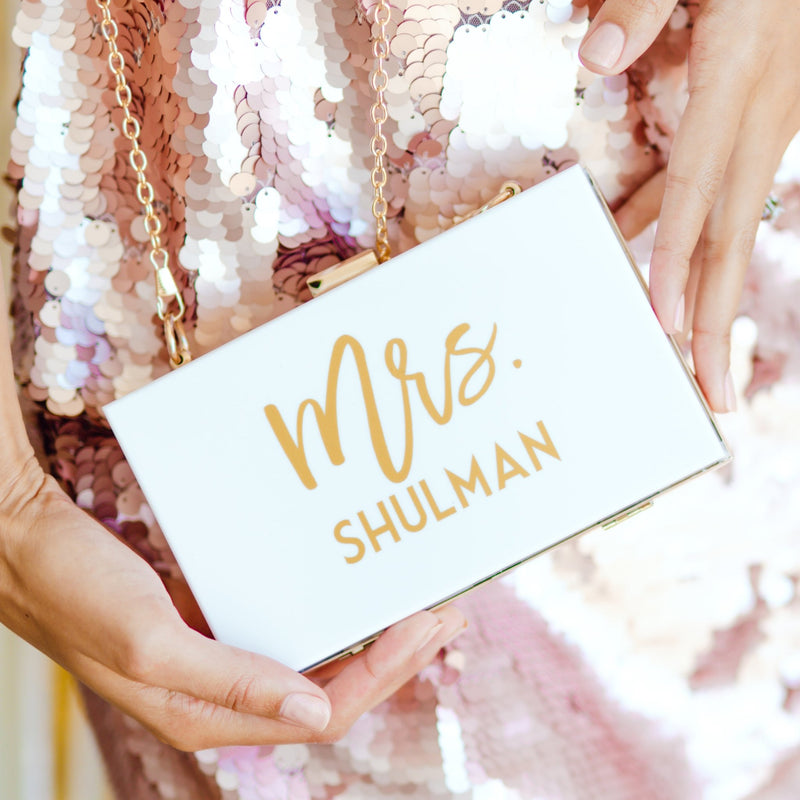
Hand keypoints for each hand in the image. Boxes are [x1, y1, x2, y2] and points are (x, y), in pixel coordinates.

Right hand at [0, 459, 465, 750]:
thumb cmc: (76, 589)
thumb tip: (315, 708)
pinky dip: (329, 614)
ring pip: (316, 659)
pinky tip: (350, 589)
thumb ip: (229, 682)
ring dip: (369, 634)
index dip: (383, 672)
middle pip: (332, 687)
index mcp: (208, 713)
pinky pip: (288, 627)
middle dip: (395, 655)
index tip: (428, 622)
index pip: (323, 710)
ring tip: (419, 601)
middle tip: (448, 611)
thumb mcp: (148, 642)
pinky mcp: (214, 622)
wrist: (26, 544)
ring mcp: (221, 656)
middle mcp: (223, 694)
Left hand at [580, 0, 799, 411]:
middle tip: (713, 396)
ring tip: (689, 358)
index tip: (663, 324)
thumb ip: (645, 3)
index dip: (679, 260)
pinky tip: (634, 250)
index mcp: (740, 81)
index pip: (700, 190)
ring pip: (728, 225)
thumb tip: (594, 54)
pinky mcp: (751, 121)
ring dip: (706, 293)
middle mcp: (759, 118)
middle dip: (720, 319)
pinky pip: (708, 189)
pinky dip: (676, 229)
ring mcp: (760, 124)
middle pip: (733, 237)